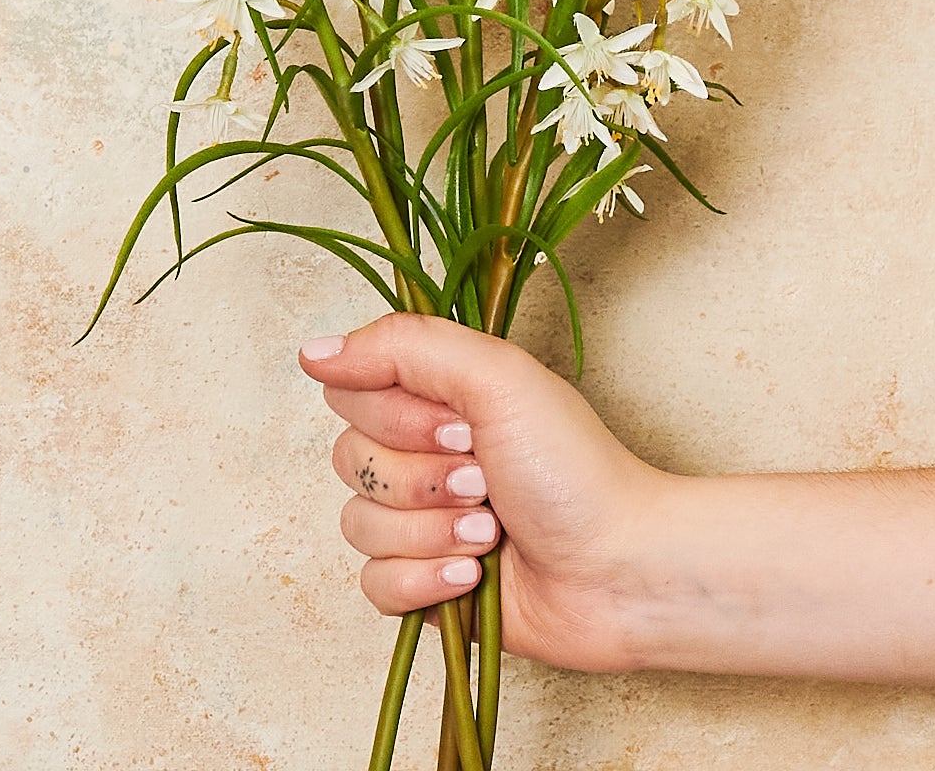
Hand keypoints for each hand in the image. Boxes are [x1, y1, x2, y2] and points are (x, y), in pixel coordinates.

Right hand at [297, 312, 672, 671]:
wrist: (621, 571)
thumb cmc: (575, 469)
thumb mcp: (496, 377)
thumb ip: (402, 347)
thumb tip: (313, 353)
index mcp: (437, 396)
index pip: (351, 391)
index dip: (396, 414)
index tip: (460, 424)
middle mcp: (423, 453)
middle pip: (350, 458)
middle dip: (421, 476)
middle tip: (484, 477)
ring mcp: (422, 521)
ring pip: (359, 523)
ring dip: (430, 530)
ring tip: (490, 531)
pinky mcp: (424, 586)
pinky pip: (373, 584)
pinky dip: (425, 579)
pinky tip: (475, 575)